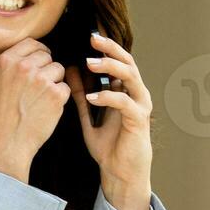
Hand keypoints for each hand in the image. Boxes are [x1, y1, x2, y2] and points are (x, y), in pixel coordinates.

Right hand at [0, 36, 69, 180]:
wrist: (6, 143)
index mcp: (7, 61)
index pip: (32, 43)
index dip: (35, 53)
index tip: (34, 65)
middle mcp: (25, 68)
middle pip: (47, 55)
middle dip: (44, 68)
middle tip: (35, 86)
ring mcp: (42, 81)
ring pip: (58, 69)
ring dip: (53, 81)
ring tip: (40, 97)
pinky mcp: (56, 95)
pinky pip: (65, 87)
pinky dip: (59, 97)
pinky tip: (45, 107)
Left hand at [67, 30, 153, 203]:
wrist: (120, 173)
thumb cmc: (108, 146)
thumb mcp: (89, 116)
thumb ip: (82, 95)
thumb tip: (69, 71)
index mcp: (126, 90)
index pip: (118, 61)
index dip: (106, 47)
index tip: (88, 36)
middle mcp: (136, 94)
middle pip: (128, 62)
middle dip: (111, 49)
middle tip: (92, 40)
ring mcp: (140, 106)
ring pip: (131, 77)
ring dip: (110, 68)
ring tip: (90, 64)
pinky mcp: (139, 120)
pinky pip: (125, 102)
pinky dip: (108, 96)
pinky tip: (91, 96)